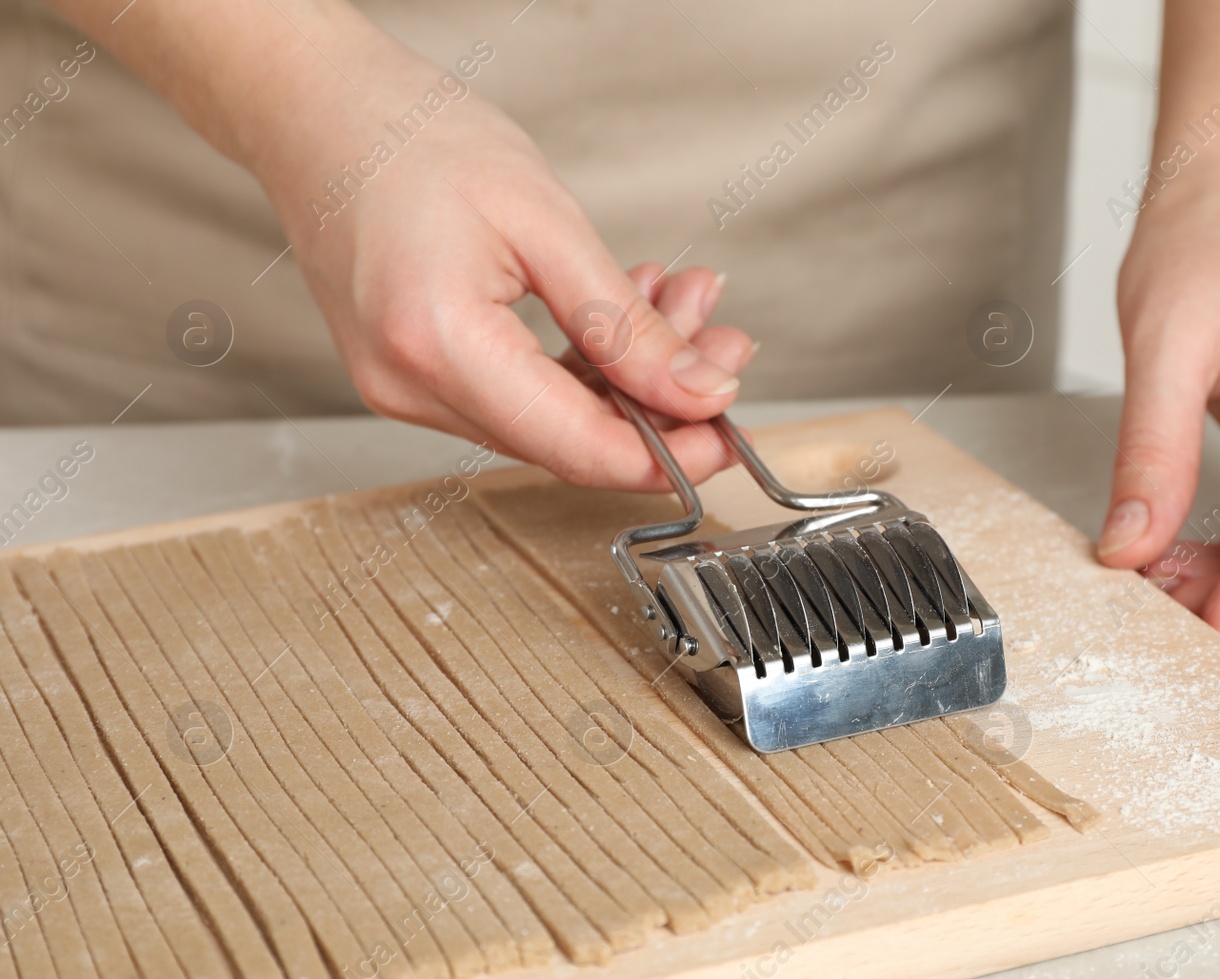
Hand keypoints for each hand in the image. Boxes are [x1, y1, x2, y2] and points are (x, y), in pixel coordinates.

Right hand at [252, 34, 753, 490]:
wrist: (318, 111)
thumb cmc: (410, 138)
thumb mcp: (546, 221)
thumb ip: (626, 325)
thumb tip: (697, 393)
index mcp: (437, 345)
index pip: (577, 446)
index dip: (669, 456)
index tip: (730, 434)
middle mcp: (409, 386)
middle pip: (570, 439)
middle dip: (661, 400)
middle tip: (725, 345)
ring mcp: (405, 388)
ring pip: (552, 419)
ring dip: (629, 374)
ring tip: (683, 303)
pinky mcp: (414, 376)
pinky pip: (519, 396)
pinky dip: (582, 363)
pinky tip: (624, 312)